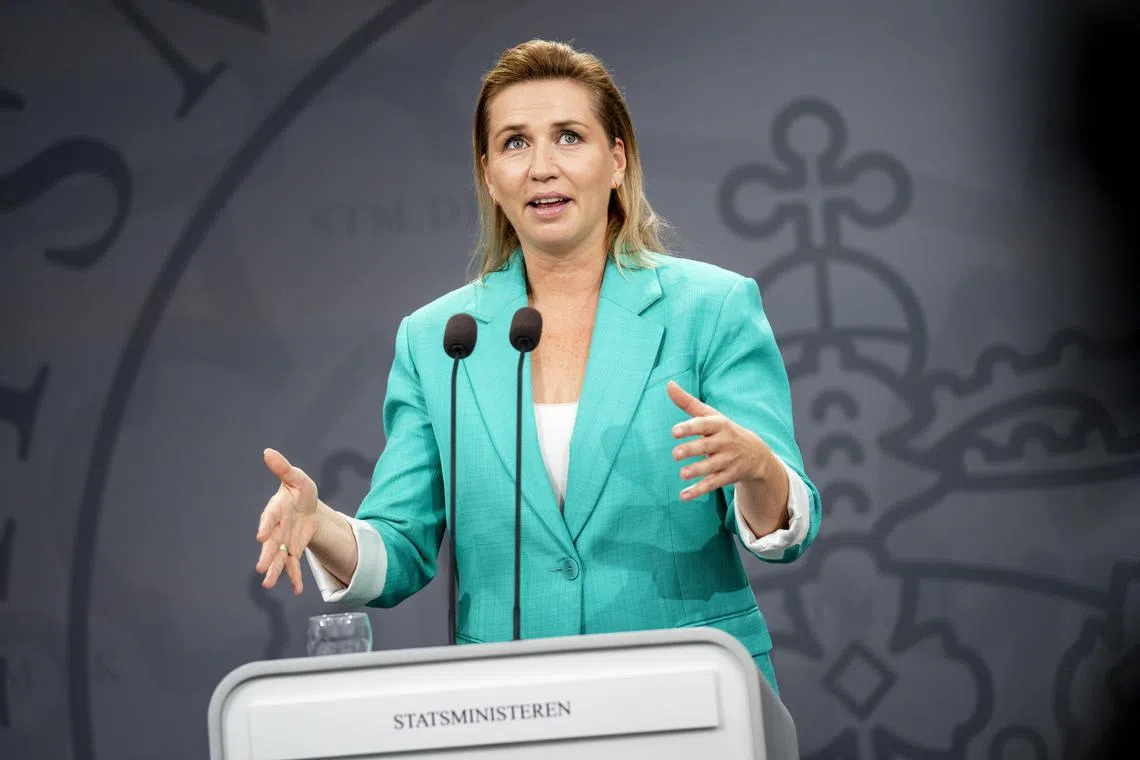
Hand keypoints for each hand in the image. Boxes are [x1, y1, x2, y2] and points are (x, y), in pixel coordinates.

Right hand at [255, 448, 318, 594]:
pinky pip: (294, 565)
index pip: (269, 518)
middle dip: (267, 556)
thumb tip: (268, 451)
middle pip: (271, 544)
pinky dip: (295, 577)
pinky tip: (298, 590)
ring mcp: (285, 541)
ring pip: (279, 558)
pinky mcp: (294, 550)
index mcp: (276, 510)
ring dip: (275, 571)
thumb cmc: (299, 489)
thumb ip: (283, 468)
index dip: (266, 526)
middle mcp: (277, 529)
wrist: (308, 505)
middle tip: (260, 569)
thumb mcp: (297, 477)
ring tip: (269, 584)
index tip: (262, 535)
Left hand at [666, 380, 774, 501]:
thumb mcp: (710, 415)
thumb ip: (688, 402)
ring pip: (711, 467)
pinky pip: (712, 484)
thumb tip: (669, 384)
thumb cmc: (723, 431)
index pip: (704, 424)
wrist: (756, 453)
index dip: (690, 427)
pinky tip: (683, 496)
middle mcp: (724, 442)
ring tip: (682, 474)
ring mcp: (727, 460)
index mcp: (719, 424)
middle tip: (676, 454)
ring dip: (697, 471)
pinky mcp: (728, 476)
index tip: (674, 431)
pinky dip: (698, 491)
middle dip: (692, 450)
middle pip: (707, 446)